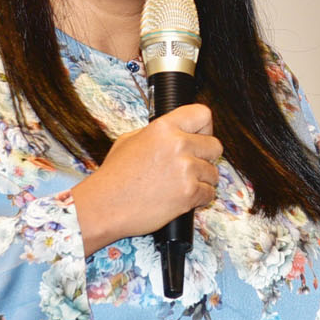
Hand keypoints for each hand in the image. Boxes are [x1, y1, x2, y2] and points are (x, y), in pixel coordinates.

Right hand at [65, 103, 221, 250]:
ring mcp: (186, 169)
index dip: (204, 127)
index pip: (203, 114)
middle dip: (206, 157)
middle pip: (215, 145)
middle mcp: (178, 144)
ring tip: (180, 185)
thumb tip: (176, 132)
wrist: (104, 206)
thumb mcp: (130, 140)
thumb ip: (158, 133)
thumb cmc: (114, 177)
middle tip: (191, 165)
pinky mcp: (189, 193)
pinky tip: (181, 198)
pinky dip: (199, 198)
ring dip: (202, 180)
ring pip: (214, 173)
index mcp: (164, 127)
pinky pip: (209, 194)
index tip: (200, 137)